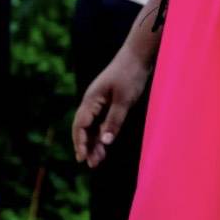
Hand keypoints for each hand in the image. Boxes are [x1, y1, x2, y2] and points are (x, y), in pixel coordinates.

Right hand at [72, 42, 150, 167]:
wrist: (138, 55)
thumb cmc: (130, 75)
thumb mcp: (124, 100)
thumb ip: (114, 121)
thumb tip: (105, 142)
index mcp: (91, 99)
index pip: (81, 125)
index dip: (81, 142)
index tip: (82, 158)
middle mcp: (92, 101)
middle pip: (83, 128)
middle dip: (86, 146)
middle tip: (91, 164)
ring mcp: (99, 101)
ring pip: (92, 126)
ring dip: (94, 142)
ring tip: (97, 161)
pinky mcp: (108, 101)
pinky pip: (100, 121)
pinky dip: (102, 133)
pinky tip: (105, 145)